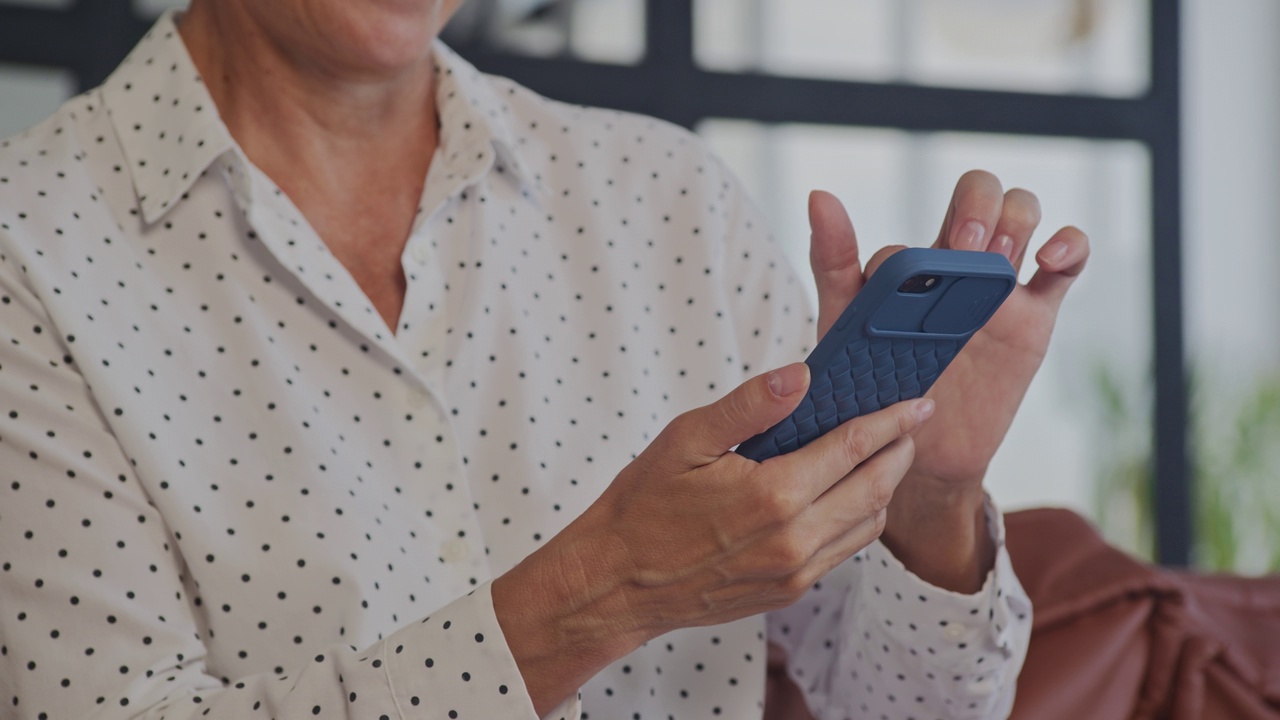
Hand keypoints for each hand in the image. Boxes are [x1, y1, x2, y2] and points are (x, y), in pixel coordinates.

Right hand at [493, 363, 932, 714]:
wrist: (617, 582)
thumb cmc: (644, 505)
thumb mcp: (688, 439)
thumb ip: (750, 406)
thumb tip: (801, 376)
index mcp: (772, 495)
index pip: (854, 448)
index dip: (891, 421)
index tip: (917, 403)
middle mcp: (793, 540)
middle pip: (876, 489)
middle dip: (900, 453)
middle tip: (910, 425)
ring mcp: (794, 573)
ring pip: (867, 526)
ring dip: (884, 489)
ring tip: (882, 458)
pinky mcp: (788, 592)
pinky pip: (842, 552)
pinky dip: (857, 520)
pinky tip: (844, 496)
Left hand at [807, 171, 1088, 589]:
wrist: (916, 454)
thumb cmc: (873, 389)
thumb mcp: (845, 325)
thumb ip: (834, 263)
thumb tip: (819, 195)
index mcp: (915, 265)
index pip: (932, 217)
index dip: (931, 232)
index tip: (922, 265)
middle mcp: (957, 267)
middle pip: (983, 193)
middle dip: (979, 205)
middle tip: (966, 248)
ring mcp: (999, 289)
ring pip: (1022, 215)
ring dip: (1014, 221)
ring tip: (995, 262)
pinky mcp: (1034, 317)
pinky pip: (1067, 264)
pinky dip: (1069, 244)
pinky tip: (1047, 260)